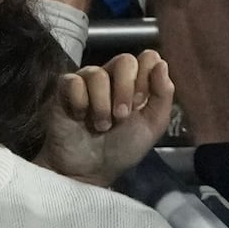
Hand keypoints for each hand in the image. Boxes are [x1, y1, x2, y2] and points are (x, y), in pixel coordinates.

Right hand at [41, 51, 174, 185]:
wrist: (91, 170)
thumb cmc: (122, 147)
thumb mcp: (152, 126)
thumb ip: (163, 95)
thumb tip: (162, 64)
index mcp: (137, 82)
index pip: (148, 58)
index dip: (148, 77)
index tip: (141, 102)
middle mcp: (113, 77)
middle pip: (125, 60)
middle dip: (125, 91)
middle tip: (122, 116)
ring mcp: (88, 81)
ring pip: (97, 74)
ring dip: (102, 105)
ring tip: (102, 126)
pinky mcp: (65, 89)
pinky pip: (73, 82)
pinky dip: (80, 103)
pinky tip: (81, 118)